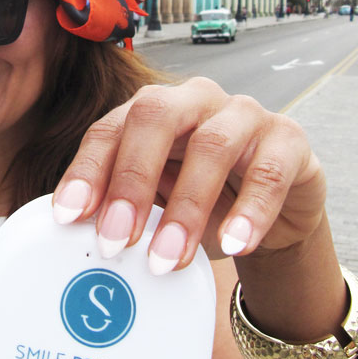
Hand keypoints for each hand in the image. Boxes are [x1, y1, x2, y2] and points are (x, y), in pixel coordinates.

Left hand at [52, 78, 326, 272]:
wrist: (274, 216)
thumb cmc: (204, 204)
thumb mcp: (157, 207)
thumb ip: (123, 213)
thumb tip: (77, 242)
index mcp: (151, 110)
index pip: (110, 128)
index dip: (88, 170)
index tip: (69, 216)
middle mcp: (194, 100)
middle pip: (155, 116)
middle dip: (131, 179)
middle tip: (116, 240)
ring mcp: (244, 113)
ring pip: (212, 144)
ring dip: (187, 207)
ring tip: (169, 258)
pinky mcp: (289, 139)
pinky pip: (270, 170)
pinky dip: (251, 211)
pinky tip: (235, 245)